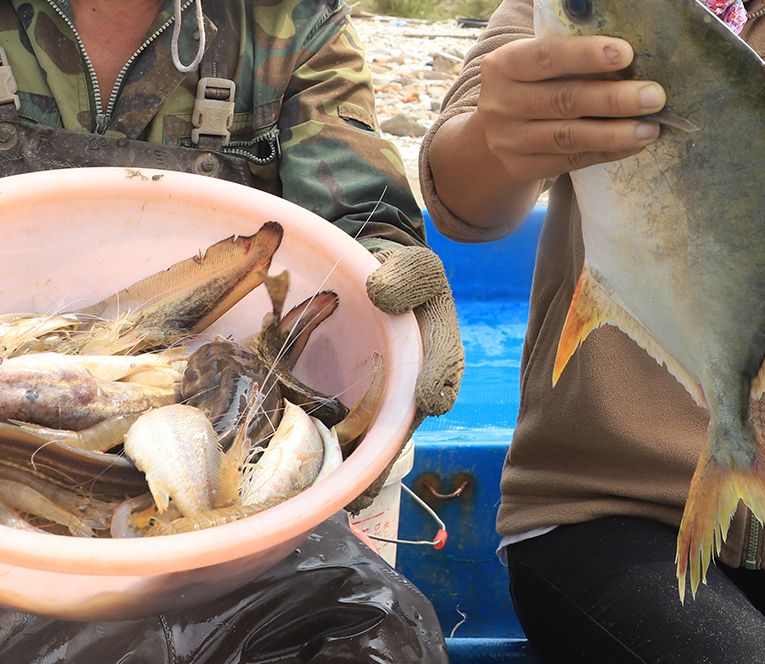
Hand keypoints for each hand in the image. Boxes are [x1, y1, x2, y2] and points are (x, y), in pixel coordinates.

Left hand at [348, 245, 462, 512]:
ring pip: (381, 438)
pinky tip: (321, 483)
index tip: (429, 398)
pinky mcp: (362, 406)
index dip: (438, 380)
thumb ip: (405, 275)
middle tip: (371, 485)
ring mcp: (389, 399)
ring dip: (363, 468)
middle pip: (408, 420)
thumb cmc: (399, 273)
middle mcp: (417, 382)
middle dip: (389, 452)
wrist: (375, 279)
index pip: (443, 365)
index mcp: (439, 346)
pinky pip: (356, 435)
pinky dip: (341, 458)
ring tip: (345, 499)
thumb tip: (380, 293)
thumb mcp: (412, 265)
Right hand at [474, 35, 664, 182]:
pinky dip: (606, 152)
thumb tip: (631, 46)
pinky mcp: (523, 167)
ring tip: (651, 127)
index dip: (585, 55)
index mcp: (504, 64)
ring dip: (616, 132)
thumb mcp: (532, 61)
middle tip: (654, 96)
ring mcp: (510, 140)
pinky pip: (571, 161)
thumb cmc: (530, 84)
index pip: (546, 56)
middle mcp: (501, 103)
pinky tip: (634, 144)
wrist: (494, 132)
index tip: (627, 53)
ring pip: (570, 137)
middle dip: (613, 98)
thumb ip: (566, 51)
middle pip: (563, 100)